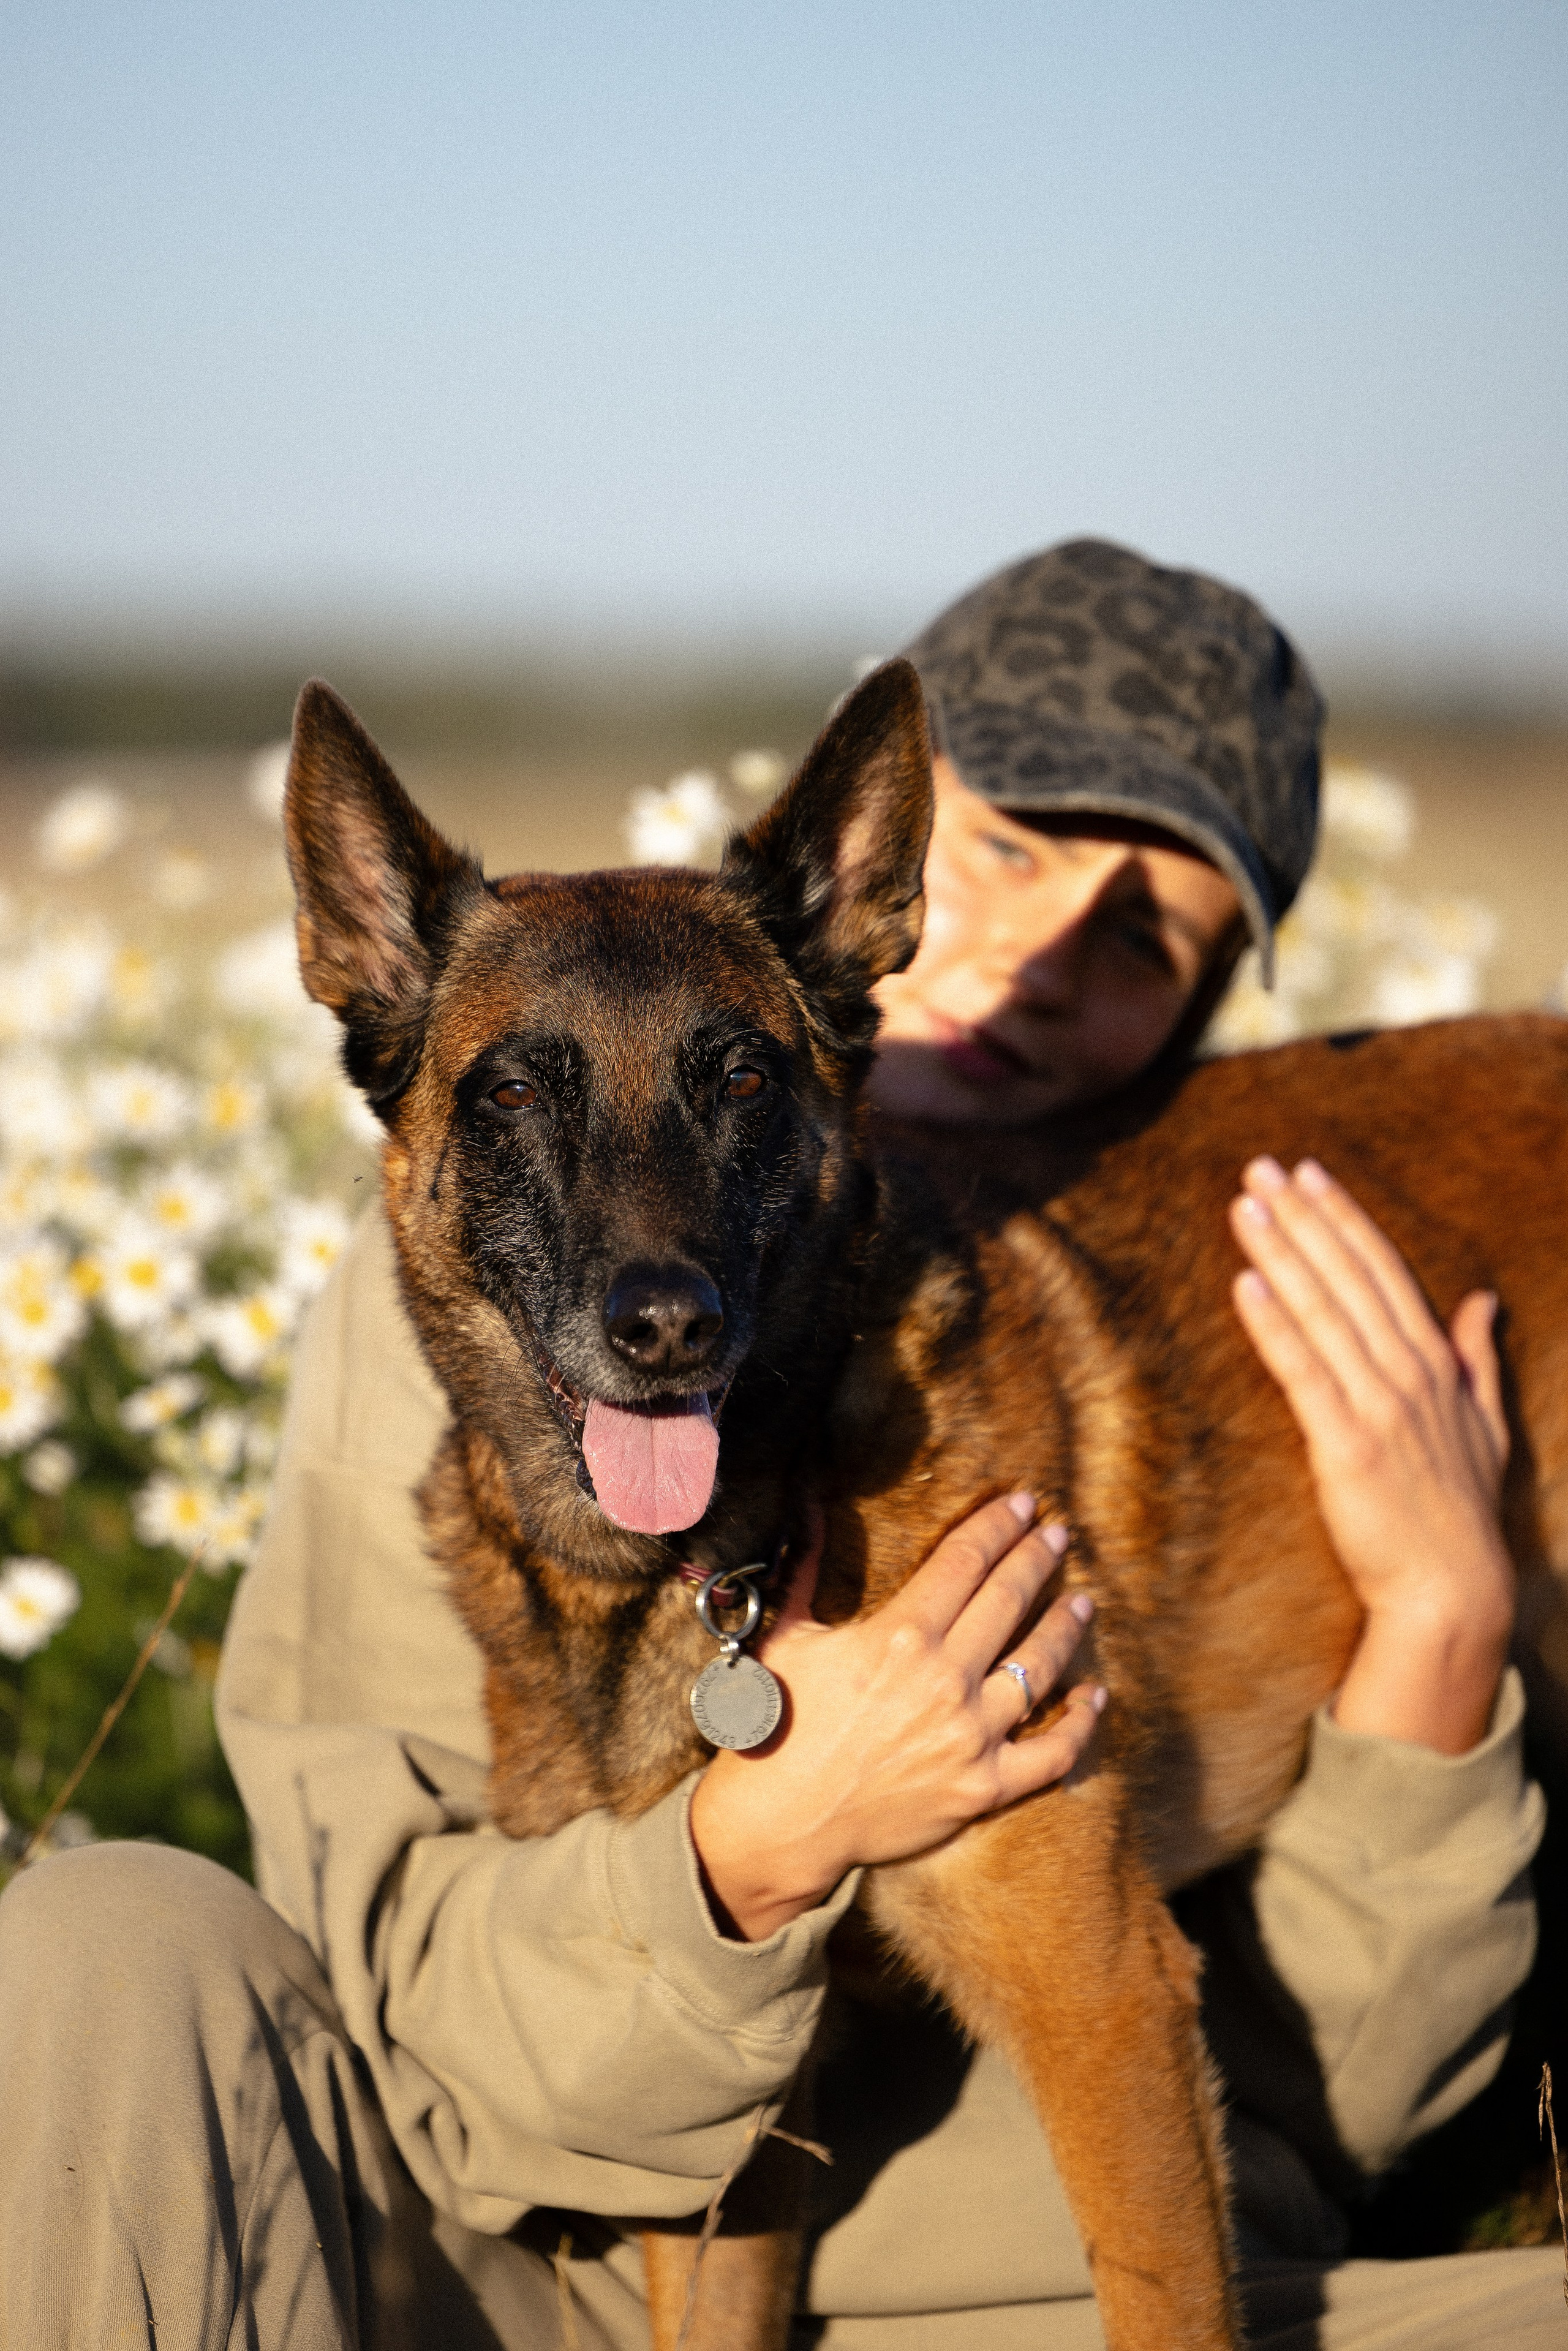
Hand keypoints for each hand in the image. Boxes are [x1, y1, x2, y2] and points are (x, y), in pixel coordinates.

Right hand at [688, 1493, 1104, 1940]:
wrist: (782, 1821)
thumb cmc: (778, 1723)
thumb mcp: (788, 1637)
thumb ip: (808, 1569)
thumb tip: (811, 1508)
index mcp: (899, 1635)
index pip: (965, 1561)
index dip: (997, 1527)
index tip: (1021, 1504)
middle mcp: (944, 1678)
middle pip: (1008, 1599)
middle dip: (1038, 1558)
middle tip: (1059, 1533)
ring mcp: (970, 1734)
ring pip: (1039, 1665)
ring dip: (1066, 1627)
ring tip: (1083, 1602)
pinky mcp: (983, 1786)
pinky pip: (1052, 1752)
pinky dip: (1080, 1723)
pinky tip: (1095, 1695)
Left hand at [1230, 1154, 1512, 1753]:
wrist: (1453, 1590)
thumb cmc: (1461, 1512)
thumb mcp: (1486, 1425)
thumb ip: (1479, 1357)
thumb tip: (1483, 1299)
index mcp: (1436, 1363)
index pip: (1384, 1272)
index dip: (1344, 1219)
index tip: (1310, 1173)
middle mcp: (1409, 1373)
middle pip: (1348, 1278)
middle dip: (1303, 1218)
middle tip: (1260, 1166)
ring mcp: (1379, 1407)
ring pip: (1323, 1312)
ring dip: (1282, 1254)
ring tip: (1243, 1205)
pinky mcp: (1346, 1445)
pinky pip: (1304, 1372)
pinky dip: (1275, 1325)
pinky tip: (1246, 1284)